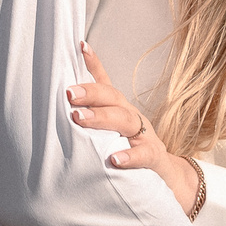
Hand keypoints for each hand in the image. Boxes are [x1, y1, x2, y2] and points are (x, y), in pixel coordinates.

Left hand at [67, 44, 199, 215]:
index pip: (105, 83)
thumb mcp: (109, 134)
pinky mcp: (154, 157)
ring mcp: (145, 136)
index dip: (94, 64)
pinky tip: (114, 159)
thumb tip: (59, 110)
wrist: (165, 179)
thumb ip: (91, 121)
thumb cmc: (128, 152)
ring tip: (79, 119)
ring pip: (126, 120)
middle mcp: (132, 117)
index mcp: (119, 109)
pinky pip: (144, 154)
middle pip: (112, 97)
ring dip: (102, 118)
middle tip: (68, 93)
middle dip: (90, 93)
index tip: (81, 46)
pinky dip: (130, 156)